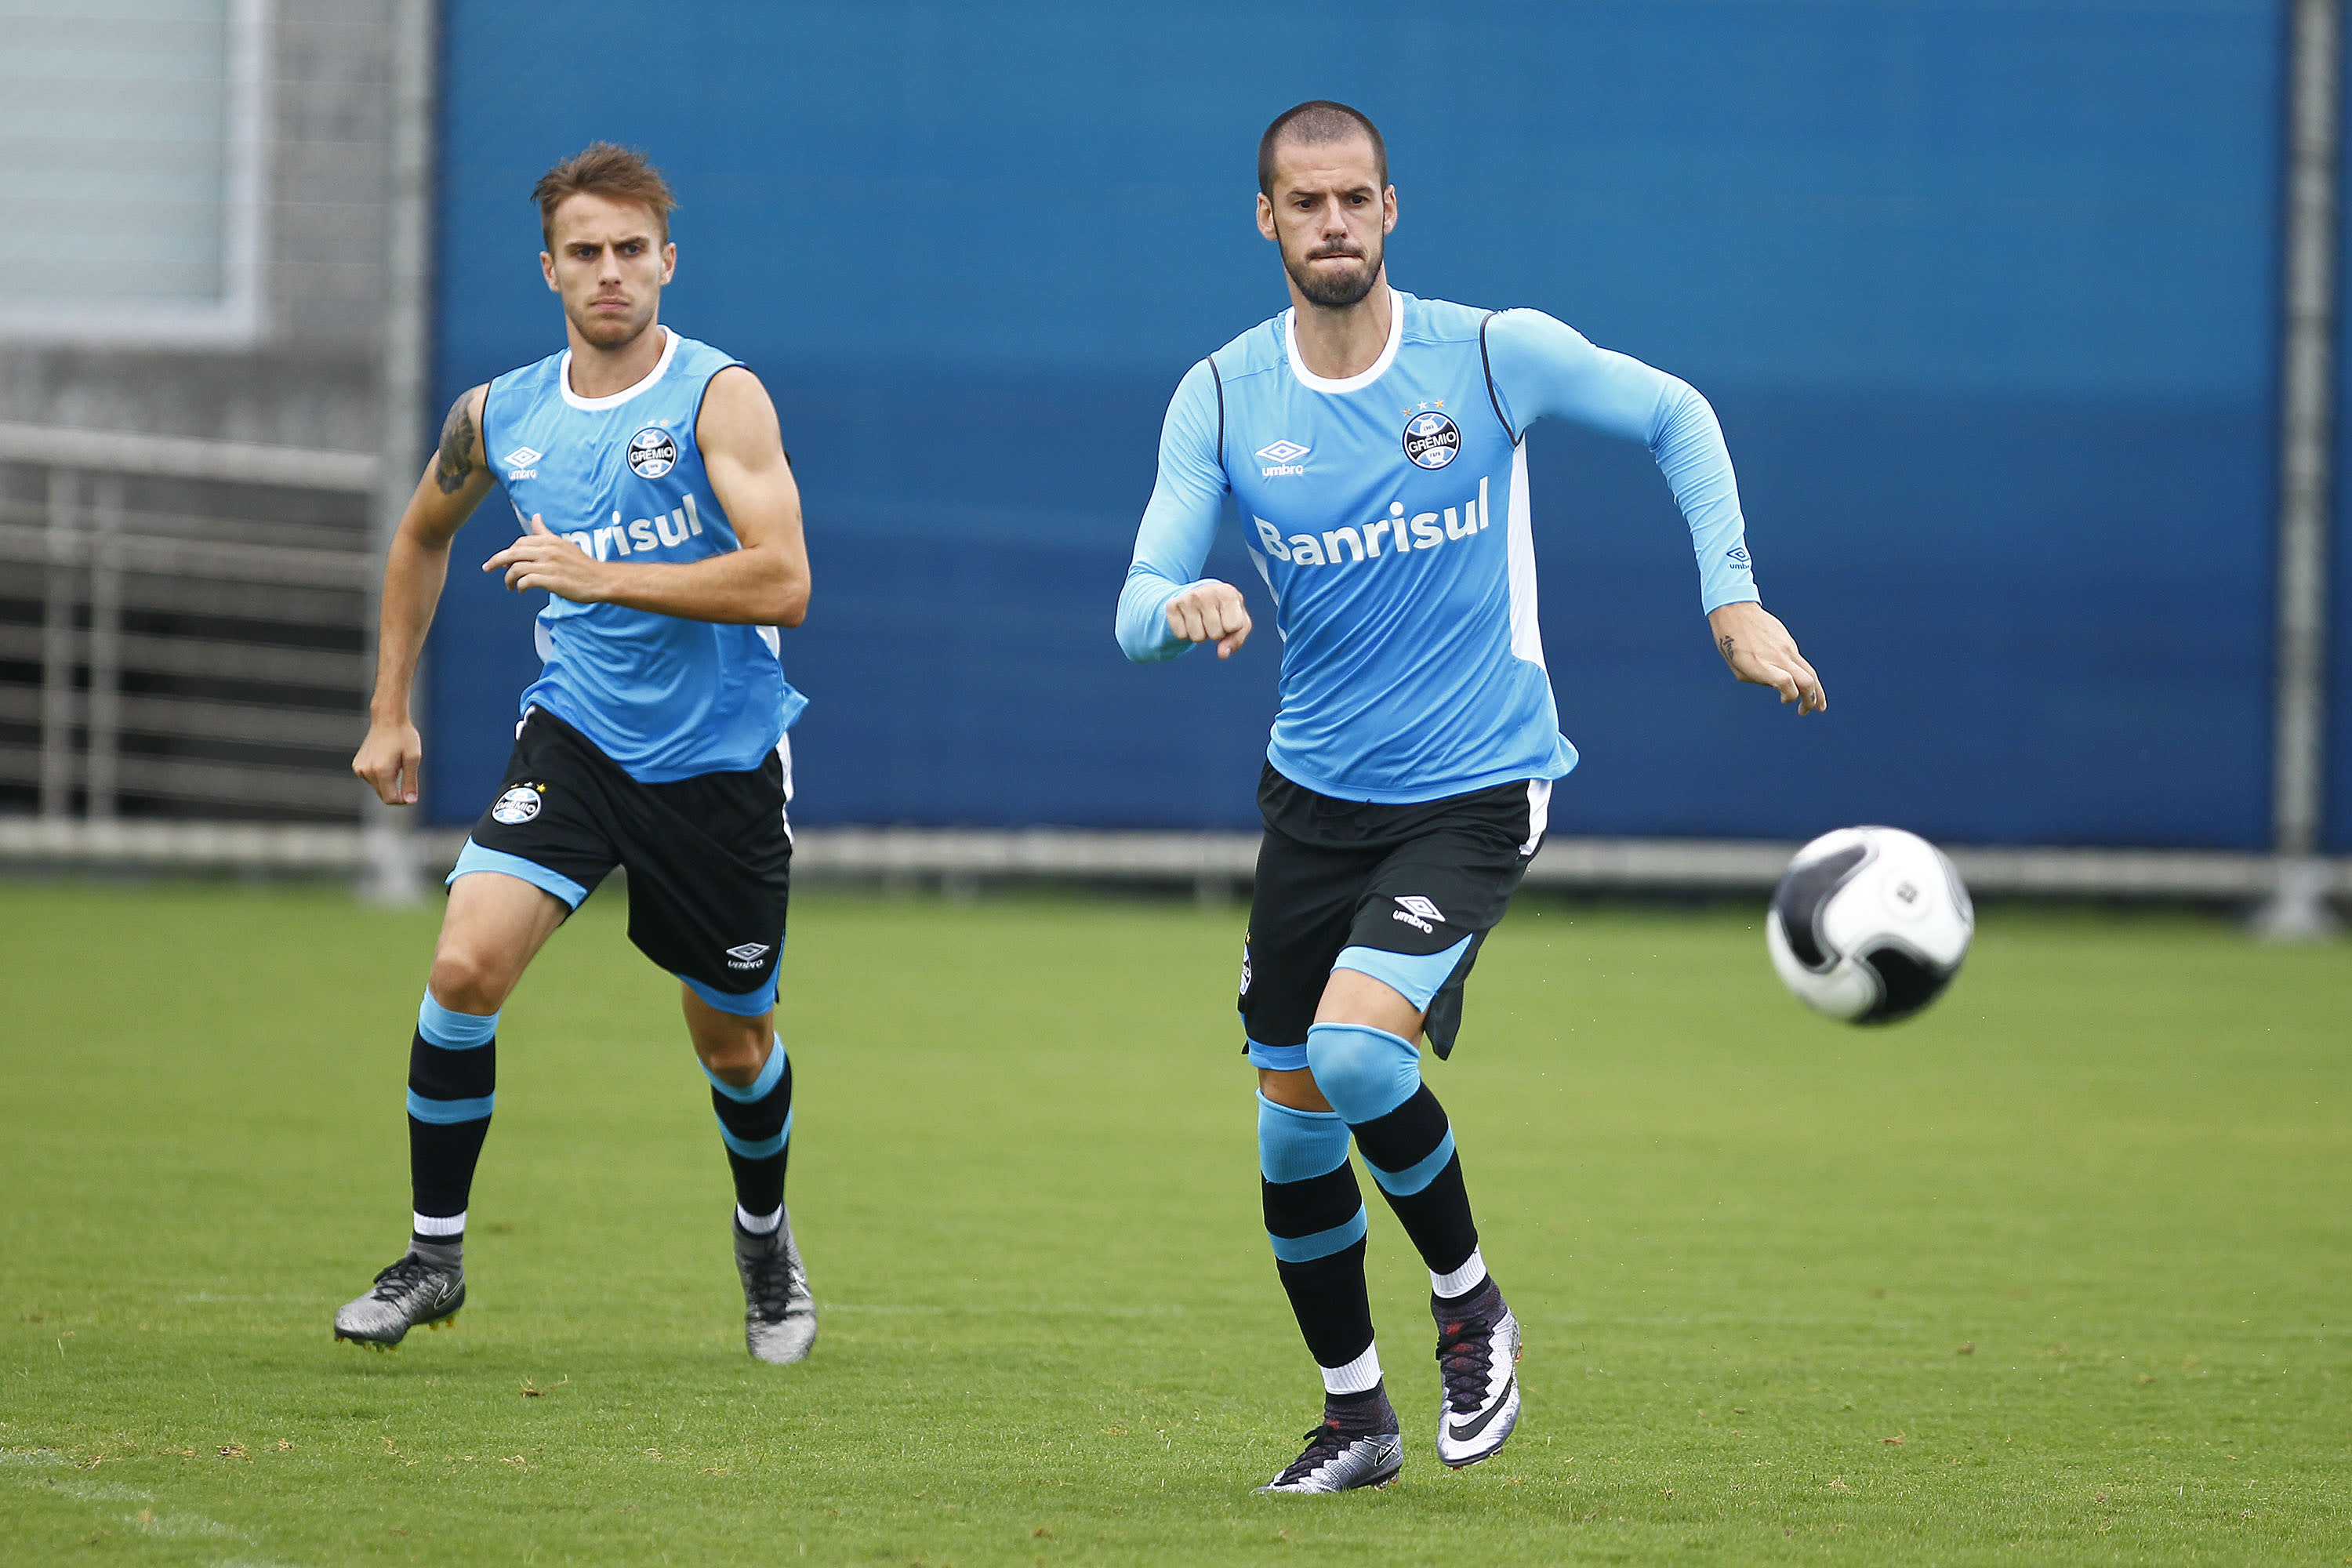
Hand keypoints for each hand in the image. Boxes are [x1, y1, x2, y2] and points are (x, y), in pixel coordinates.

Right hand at [353, 717, 422, 804]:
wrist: (388, 719)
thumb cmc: (404, 737)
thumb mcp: (413, 759)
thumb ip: (410, 782)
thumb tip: (410, 801)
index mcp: (381, 771)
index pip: (390, 799)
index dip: (402, 800)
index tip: (411, 792)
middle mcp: (367, 771)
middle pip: (383, 794)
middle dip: (395, 790)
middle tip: (404, 771)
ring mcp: (360, 768)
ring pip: (378, 787)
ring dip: (388, 781)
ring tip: (394, 762)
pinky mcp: (357, 765)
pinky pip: (371, 779)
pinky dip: (380, 775)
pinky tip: (385, 760)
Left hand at [484, 514, 605, 601]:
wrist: (601, 580)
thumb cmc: (582, 565)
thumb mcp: (563, 544)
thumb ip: (546, 533)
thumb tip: (536, 517)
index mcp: (549, 541)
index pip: (520, 542)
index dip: (509, 551)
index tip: (504, 561)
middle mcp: (548, 550)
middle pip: (512, 553)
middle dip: (496, 561)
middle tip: (488, 568)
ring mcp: (550, 566)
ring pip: (516, 568)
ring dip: (508, 579)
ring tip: (510, 586)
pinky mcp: (552, 581)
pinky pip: (526, 581)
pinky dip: (520, 586)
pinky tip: (521, 590)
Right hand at [1164, 579, 1251, 658]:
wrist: (1201, 594)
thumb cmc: (1225, 611)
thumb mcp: (1239, 622)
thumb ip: (1236, 639)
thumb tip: (1222, 654)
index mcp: (1227, 593)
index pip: (1233, 627)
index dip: (1230, 628)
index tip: (1227, 617)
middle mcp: (1206, 592)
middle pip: (1215, 635)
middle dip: (1216, 633)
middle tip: (1213, 619)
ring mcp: (1188, 598)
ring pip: (1197, 638)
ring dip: (1201, 634)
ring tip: (1202, 619)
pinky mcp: (1172, 606)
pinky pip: (1181, 636)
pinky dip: (1186, 633)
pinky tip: (1189, 619)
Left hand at [1708, 601, 1825, 713]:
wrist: (1735, 610)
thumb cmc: (1730, 642)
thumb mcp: (1738, 668)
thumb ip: (1759, 679)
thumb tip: (1778, 684)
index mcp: (1761, 664)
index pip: (1786, 683)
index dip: (1790, 696)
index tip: (1783, 701)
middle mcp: (1778, 656)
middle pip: (1807, 680)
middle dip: (1812, 700)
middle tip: (1808, 711)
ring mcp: (1786, 647)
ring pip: (1809, 671)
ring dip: (1816, 690)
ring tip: (1819, 705)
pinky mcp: (1788, 640)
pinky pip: (1800, 661)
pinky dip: (1804, 675)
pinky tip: (1802, 683)